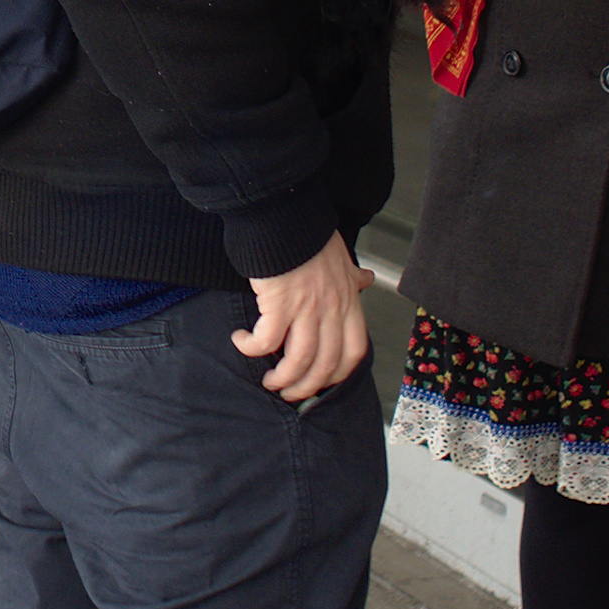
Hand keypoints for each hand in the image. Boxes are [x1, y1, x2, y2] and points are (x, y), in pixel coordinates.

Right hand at [235, 234, 372, 401]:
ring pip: (298, 361)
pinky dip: (252, 348)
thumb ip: (353, 277)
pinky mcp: (278, 304)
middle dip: (306, 386)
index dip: (338, 374)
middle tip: (290, 392)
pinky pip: (265, 341)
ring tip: (268, 380)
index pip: (354, 351)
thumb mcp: (342, 258)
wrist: (286, 216)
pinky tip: (242, 342)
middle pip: (324, 365)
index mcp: (348, 303)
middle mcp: (330, 310)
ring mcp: (305, 309)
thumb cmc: (311, 235)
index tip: (322, 381)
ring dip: (281, 378)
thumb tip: (366, 280)